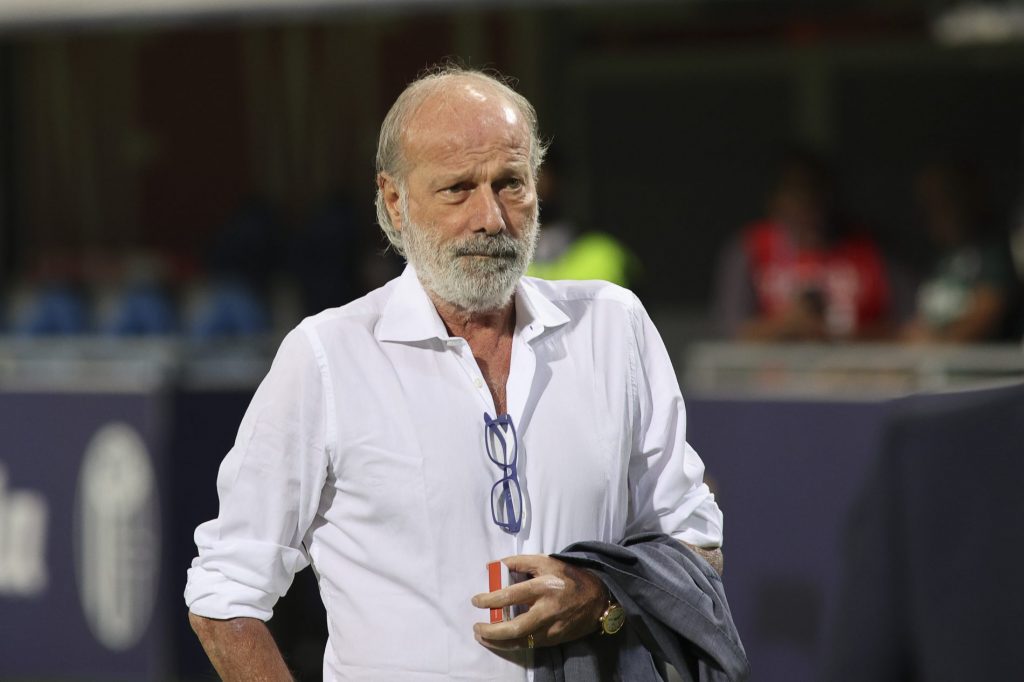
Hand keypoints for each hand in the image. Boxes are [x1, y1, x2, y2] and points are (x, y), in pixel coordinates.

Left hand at [471, 554, 607, 650]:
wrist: (599, 597)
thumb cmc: (570, 576)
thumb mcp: (547, 561)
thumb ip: (521, 562)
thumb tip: (496, 565)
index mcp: (544, 586)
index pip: (511, 595)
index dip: (490, 599)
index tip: (476, 601)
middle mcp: (548, 609)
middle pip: (515, 627)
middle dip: (492, 630)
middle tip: (476, 627)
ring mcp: (552, 627)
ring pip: (521, 641)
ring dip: (498, 642)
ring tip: (483, 637)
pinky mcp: (555, 639)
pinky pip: (530, 644)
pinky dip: (512, 644)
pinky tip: (501, 640)